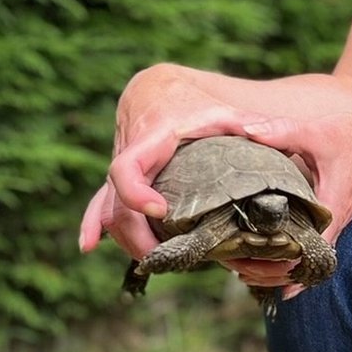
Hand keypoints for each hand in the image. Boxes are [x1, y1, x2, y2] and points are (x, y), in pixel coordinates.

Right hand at [77, 65, 274, 257]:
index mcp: (151, 138)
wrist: (159, 91)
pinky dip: (95, 224)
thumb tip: (264, 134)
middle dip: (135, 235)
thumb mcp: (221, 112)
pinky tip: (87, 245)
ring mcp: (120, 170)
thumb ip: (247, 123)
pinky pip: (101, 203)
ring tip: (150, 261)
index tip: (161, 212)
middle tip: (162, 257)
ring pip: (109, 209)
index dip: (137, 194)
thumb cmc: (195, 105)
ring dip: (125, 238)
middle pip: (116, 203)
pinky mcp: (118, 181)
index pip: (127, 167)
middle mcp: (128, 155)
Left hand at [174, 107, 351, 290]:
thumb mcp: (316, 132)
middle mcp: (335, 222)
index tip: (252, 267)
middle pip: (304, 266)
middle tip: (238, 268)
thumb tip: (248, 129)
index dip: (281, 267)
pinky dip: (292, 256)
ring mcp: (335, 221)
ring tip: (247, 267)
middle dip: (271, 272)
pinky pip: (313, 245)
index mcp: (332, 207)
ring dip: (280, 268)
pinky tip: (269, 258)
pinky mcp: (333, 216)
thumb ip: (282, 132)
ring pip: (308, 260)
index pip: (309, 253)